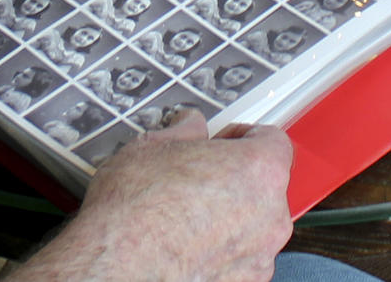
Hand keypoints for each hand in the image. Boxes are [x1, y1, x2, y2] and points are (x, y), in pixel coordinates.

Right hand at [8, 109, 293, 281]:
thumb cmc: (136, 210)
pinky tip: (184, 241)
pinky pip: (240, 256)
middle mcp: (270, 215)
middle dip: (233, 177)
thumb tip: (188, 126)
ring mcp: (260, 254)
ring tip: (183, 211)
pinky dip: (220, 248)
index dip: (242, 136)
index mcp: (259, 170)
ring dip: (228, 214)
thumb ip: (184, 130)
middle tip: (196, 174)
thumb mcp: (153, 147)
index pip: (273, 140)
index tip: (220, 140)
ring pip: (253, 223)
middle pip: (264, 184)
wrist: (118, 264)